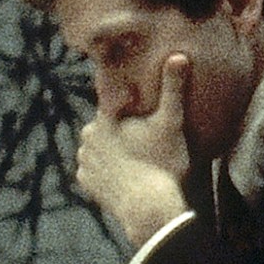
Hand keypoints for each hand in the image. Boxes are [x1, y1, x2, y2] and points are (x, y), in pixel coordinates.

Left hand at [77, 52, 192, 246]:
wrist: (149, 208)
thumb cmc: (163, 163)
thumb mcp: (171, 122)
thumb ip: (173, 88)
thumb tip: (179, 55)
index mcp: (105, 117)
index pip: (115, 102)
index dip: (130, 106)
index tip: (142, 111)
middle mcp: (88, 136)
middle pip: (106, 124)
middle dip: (120, 128)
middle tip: (142, 138)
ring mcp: (84, 159)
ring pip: (98, 146)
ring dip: (110, 148)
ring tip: (134, 155)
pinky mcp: (85, 181)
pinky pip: (94, 169)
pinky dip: (105, 169)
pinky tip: (122, 172)